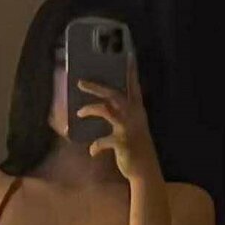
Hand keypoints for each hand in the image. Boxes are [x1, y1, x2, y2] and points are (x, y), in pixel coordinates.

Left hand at [76, 53, 156, 179]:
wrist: (145, 170)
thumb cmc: (136, 147)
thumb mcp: (132, 127)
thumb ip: (122, 116)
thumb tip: (106, 105)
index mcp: (138, 110)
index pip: (134, 86)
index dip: (131, 71)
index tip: (128, 54)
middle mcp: (134, 115)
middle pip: (113, 94)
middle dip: (97, 87)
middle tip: (81, 82)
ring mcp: (128, 128)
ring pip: (106, 110)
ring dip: (90, 109)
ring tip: (79, 112)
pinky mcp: (121, 142)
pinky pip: (102, 141)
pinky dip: (95, 146)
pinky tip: (93, 151)